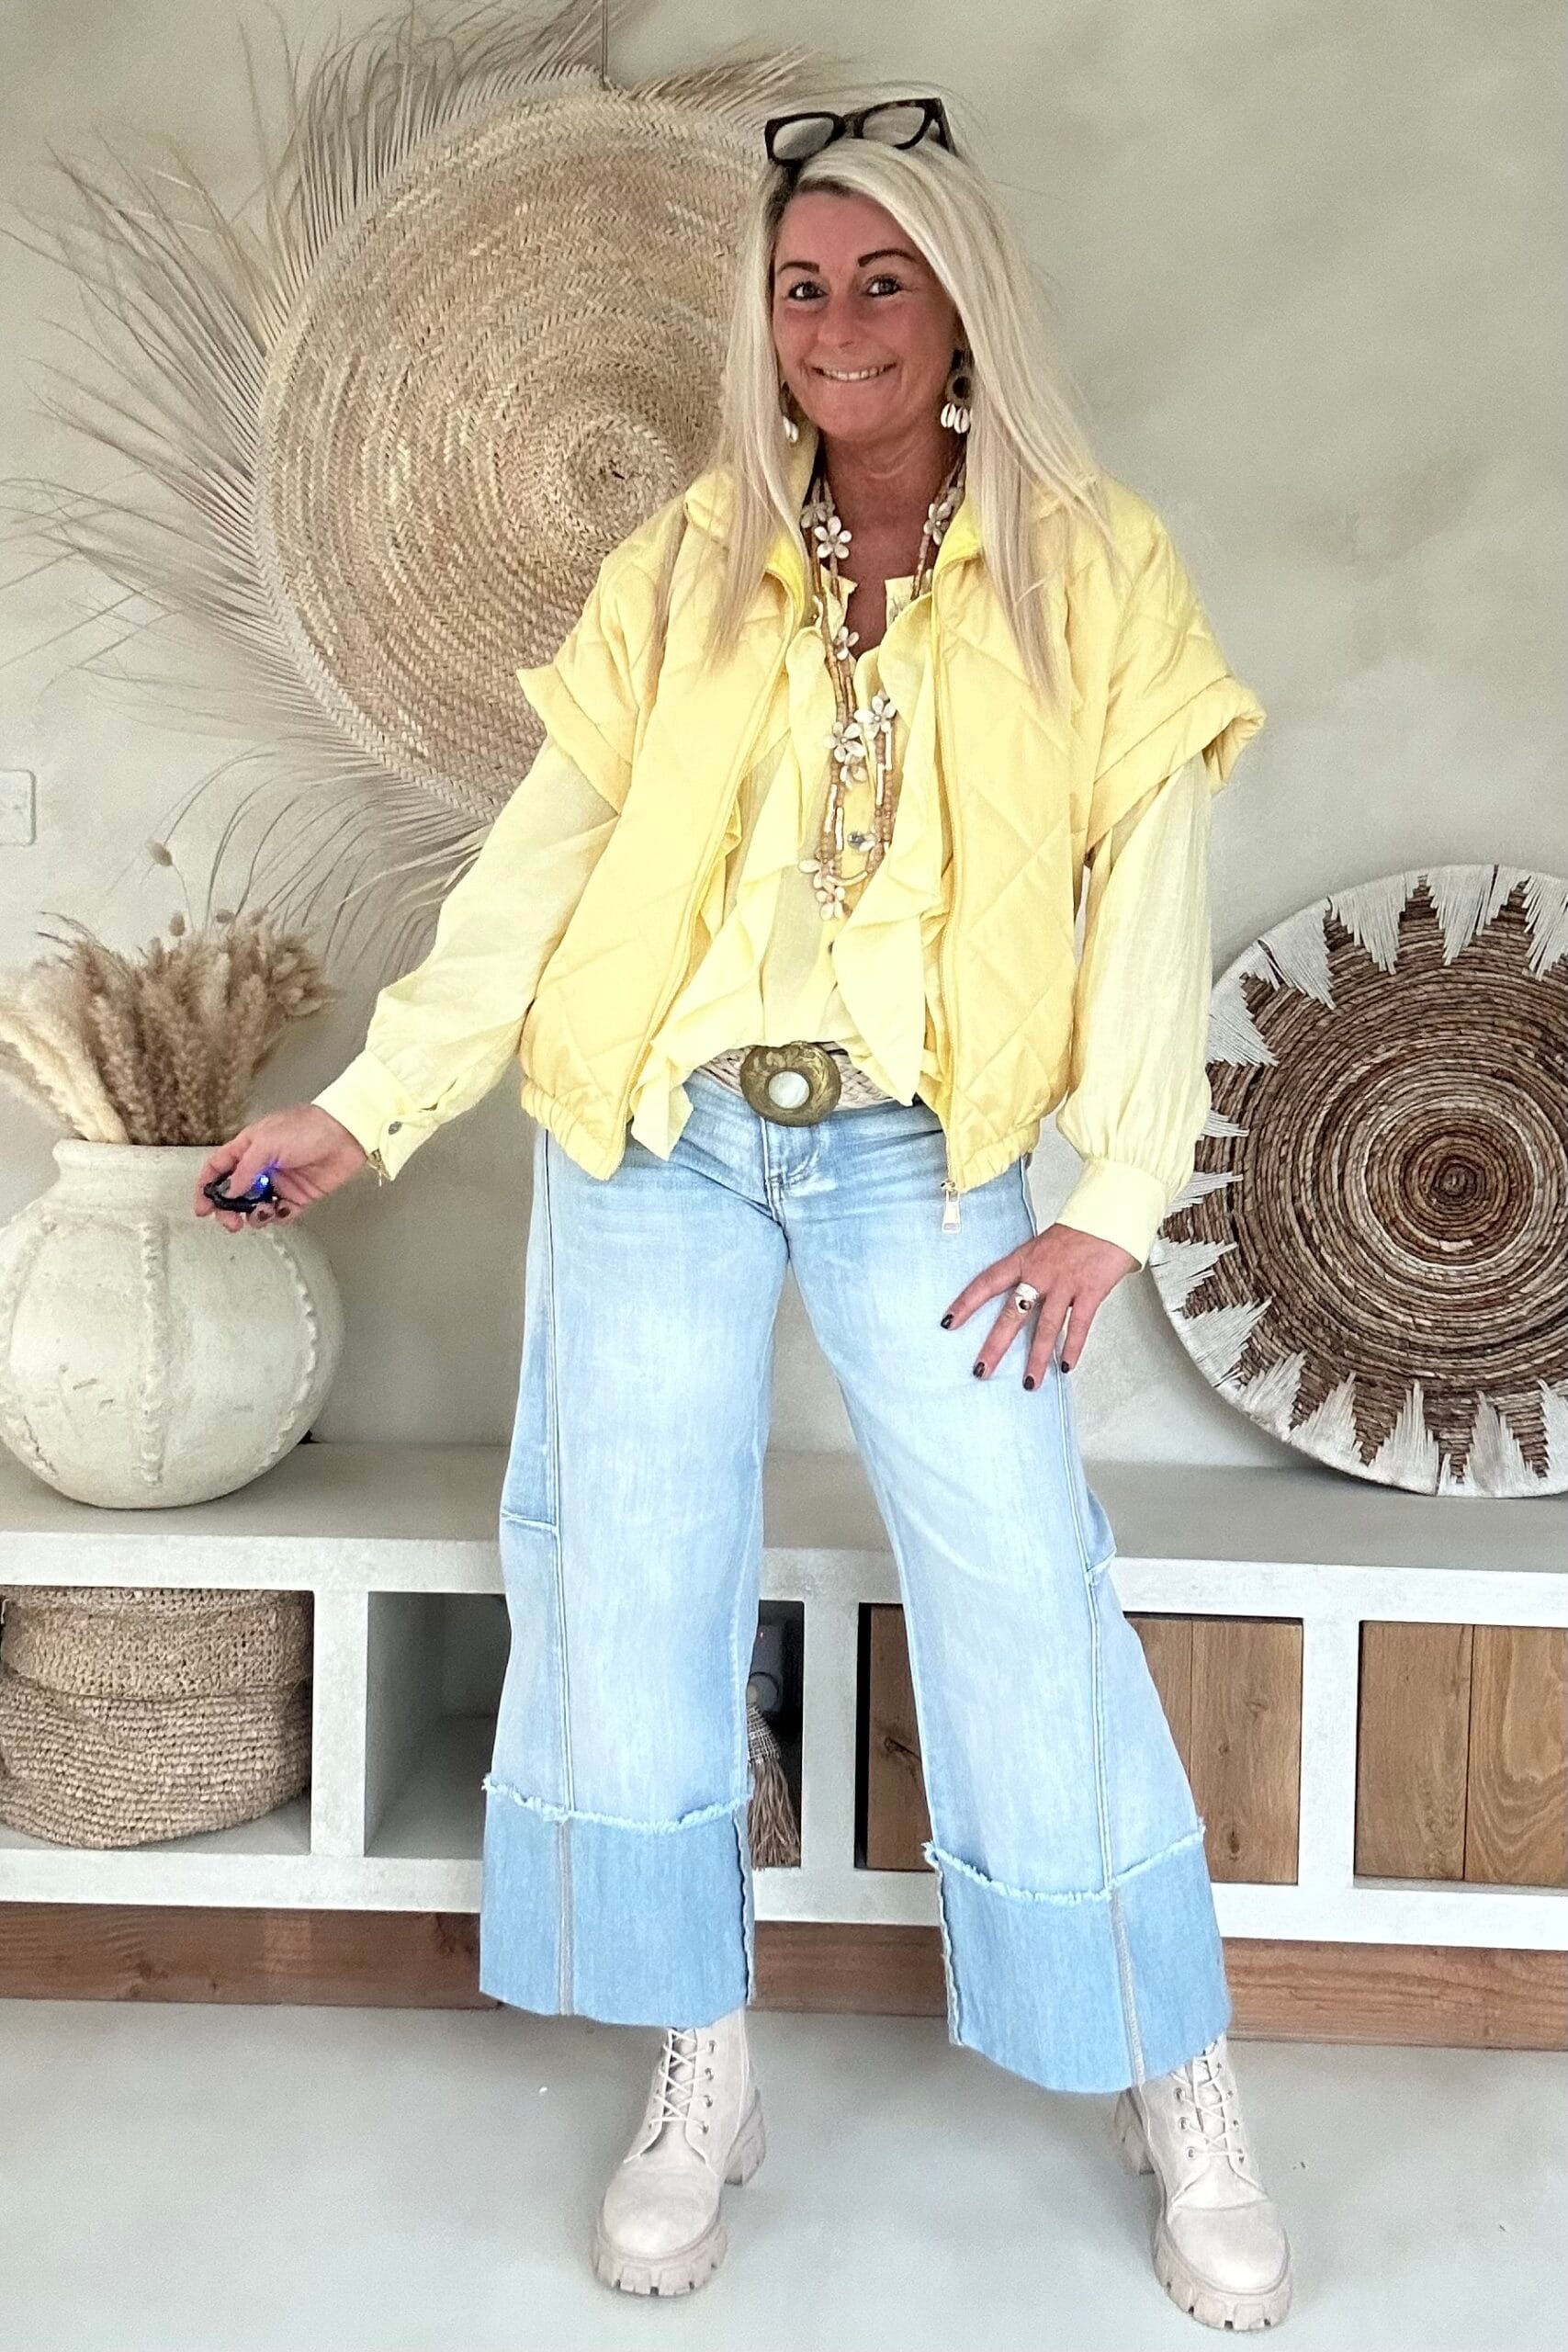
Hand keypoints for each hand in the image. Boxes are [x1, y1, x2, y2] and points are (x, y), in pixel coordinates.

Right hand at [192, 1106, 368, 1232]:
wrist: (345, 1134)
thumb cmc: (307, 1128)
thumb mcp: (267, 1143)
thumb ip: (245, 1170)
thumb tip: (229, 1192)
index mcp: (249, 1148)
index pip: (218, 1169)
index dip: (206, 1188)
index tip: (202, 1208)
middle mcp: (261, 1167)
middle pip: (234, 1194)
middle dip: (228, 1210)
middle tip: (230, 1221)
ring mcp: (280, 1182)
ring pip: (256, 1207)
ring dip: (254, 1215)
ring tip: (262, 1211)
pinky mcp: (299, 1196)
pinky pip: (282, 1213)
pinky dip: (279, 1216)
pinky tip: (283, 1208)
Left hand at [940, 1221, 1138, 1383]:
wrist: (1109, 1215)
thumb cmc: (1079, 1231)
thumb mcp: (1044, 1245)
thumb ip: (1032, 1268)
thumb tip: (1022, 1290)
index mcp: (1024, 1259)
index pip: (987, 1282)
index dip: (967, 1303)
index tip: (948, 1322)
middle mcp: (1040, 1273)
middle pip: (1012, 1313)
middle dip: (996, 1345)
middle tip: (981, 1370)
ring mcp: (1064, 1283)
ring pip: (1046, 1326)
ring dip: (1037, 1358)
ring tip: (1029, 1383)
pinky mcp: (1089, 1291)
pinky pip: (1079, 1325)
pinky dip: (1073, 1347)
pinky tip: (1066, 1366)